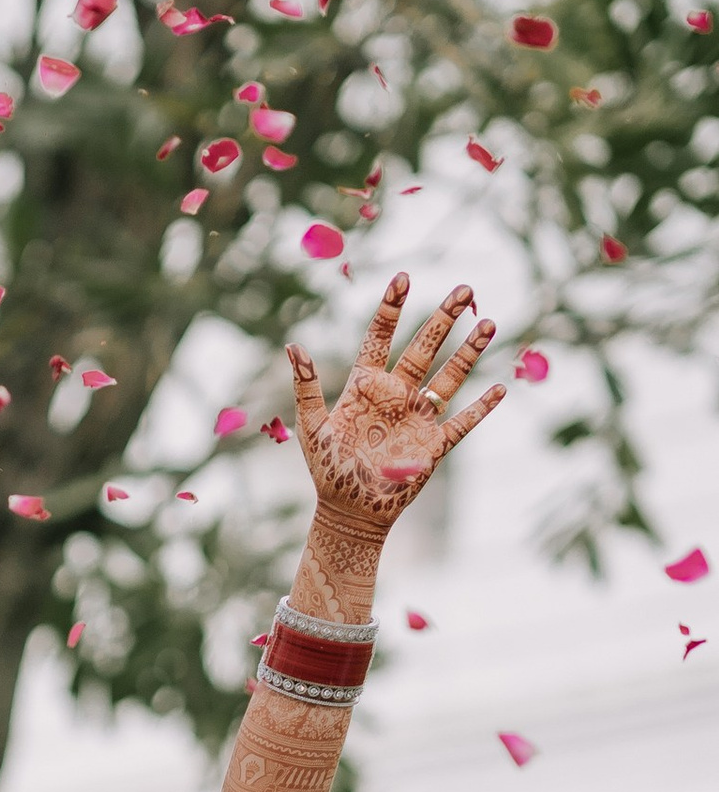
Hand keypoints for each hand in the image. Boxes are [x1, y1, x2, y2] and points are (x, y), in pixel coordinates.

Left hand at [285, 275, 503, 549]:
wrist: (349, 514)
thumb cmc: (328, 471)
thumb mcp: (313, 427)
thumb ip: (306, 386)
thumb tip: (292, 345)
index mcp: (366, 386)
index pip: (380, 337)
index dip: (392, 308)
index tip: (403, 277)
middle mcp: (396, 395)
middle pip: (424, 347)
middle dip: (444, 318)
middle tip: (464, 288)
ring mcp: (418, 418)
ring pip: (450, 376)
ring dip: (469, 351)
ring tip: (489, 322)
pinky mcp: (434, 445)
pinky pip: (463, 421)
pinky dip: (482, 407)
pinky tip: (500, 388)